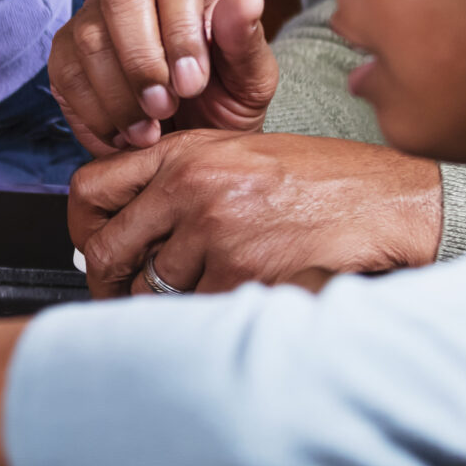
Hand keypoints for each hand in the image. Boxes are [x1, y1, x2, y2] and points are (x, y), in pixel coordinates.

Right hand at [48, 0, 274, 153]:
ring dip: (118, 94)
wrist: (192, 133)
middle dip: (141, 61)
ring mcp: (93, 12)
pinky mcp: (65, 50)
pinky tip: (123, 134)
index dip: (181, 32)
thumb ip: (246, 40)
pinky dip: (94, 112)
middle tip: (164, 108)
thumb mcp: (250, 78)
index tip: (192, 85)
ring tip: (148, 131)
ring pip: (88, 37)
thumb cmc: (226, 96)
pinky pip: (65, 73)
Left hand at [67, 130, 443, 296]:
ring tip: (200, 289)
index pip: (89, 187)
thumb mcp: (235, 154)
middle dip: (107, 281)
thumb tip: (123, 226)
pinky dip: (209, 313)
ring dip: (167, 300)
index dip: (80, 226)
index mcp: (182, 152)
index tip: (91, 246)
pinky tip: (237, 296)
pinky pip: (197, 311)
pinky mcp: (243, 273)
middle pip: (106, 249)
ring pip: (151, 288)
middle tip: (120, 293)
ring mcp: (215, 231)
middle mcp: (189, 187)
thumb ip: (175, 181)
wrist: (385, 200)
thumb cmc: (317, 179)